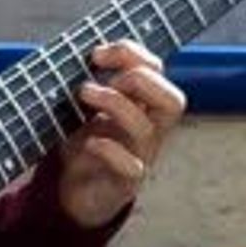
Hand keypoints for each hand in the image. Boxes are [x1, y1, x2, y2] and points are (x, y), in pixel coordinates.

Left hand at [55, 40, 184, 228]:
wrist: (75, 193)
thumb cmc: (85, 144)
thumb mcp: (87, 109)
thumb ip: (90, 82)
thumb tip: (73, 53)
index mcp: (143, 106)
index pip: (156, 71)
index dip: (131, 54)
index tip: (96, 54)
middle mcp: (150, 130)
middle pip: (172, 101)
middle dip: (140, 80)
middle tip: (105, 78)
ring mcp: (140, 157)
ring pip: (146, 128)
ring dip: (115, 103)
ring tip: (84, 94)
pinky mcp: (124, 184)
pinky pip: (130, 167)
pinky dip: (109, 150)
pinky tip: (89, 142)